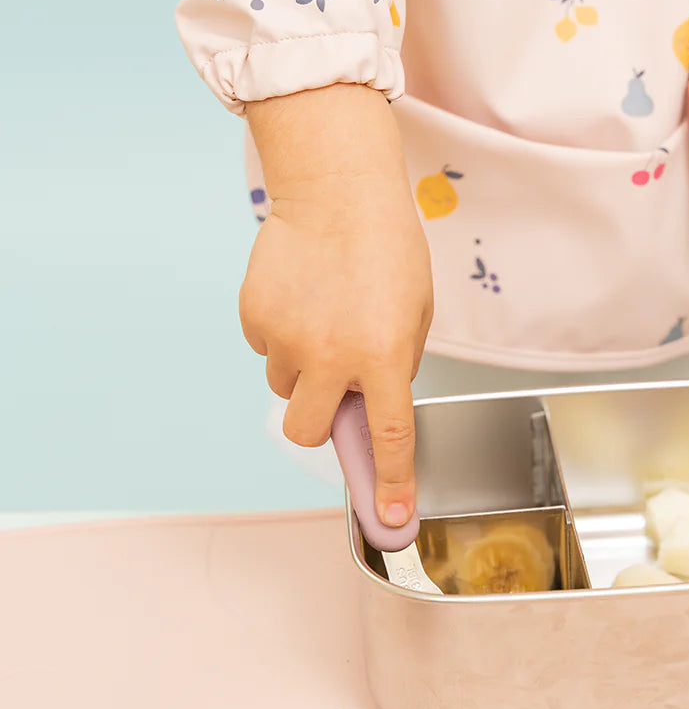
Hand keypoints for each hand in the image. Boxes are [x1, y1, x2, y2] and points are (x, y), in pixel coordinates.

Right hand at [240, 85, 432, 527]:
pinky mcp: (254, 317)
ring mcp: (286, 338)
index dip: (390, 484)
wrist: (335, 189)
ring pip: (286, 386)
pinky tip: (301, 296)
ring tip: (322, 316)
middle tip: (333, 390)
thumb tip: (368, 407)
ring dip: (303, 369)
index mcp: (383, 355)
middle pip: (308, 431)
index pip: (388, 437)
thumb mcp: (414, 311)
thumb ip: (393, 364)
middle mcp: (331, 355)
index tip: (392, 519)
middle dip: (320, 421)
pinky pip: (266, 348)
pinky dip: (282, 334)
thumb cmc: (386, 247)